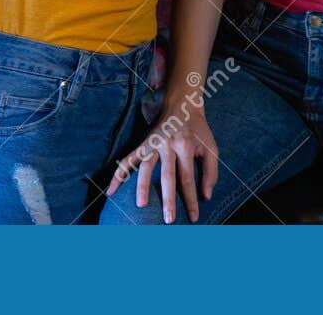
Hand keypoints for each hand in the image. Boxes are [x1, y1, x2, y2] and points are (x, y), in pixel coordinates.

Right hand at [106, 101, 219, 222]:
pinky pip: (128, 159)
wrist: (182, 104)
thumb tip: (206, 196)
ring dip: (143, 186)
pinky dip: (118, 174)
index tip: (194, 217)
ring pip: (145, 167)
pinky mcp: (143, 143)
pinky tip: (111, 190)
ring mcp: (153, 143)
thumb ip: (211, 172)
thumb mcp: (211, 147)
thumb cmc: (198, 130)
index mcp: (186, 146)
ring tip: (141, 204)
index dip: (191, 199)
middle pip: (167, 175)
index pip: (188, 178)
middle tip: (169, 219)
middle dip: (168, 199)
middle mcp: (168, 145)